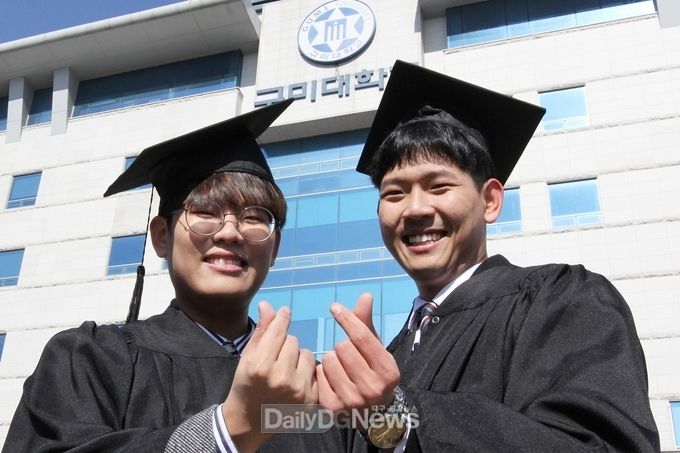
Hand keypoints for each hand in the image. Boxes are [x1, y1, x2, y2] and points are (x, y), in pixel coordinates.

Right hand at [223, 302, 317, 451]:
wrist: (250, 420)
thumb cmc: (246, 384)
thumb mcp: (248, 356)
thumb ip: (262, 331)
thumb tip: (268, 305)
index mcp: (260, 366)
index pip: (278, 331)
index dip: (282, 318)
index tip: (285, 312)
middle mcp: (280, 378)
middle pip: (293, 341)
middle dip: (285, 344)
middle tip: (276, 357)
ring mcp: (298, 391)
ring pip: (307, 354)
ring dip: (298, 357)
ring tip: (286, 370)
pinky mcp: (311, 400)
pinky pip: (316, 371)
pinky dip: (308, 373)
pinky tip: (295, 382)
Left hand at [316, 293, 399, 416]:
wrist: (372, 415)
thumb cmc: (372, 372)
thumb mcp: (376, 349)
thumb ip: (367, 323)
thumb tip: (365, 295)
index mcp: (388, 371)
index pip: (362, 337)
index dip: (347, 318)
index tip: (335, 307)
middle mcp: (373, 388)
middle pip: (343, 347)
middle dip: (342, 346)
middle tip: (348, 356)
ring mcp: (353, 401)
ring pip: (328, 359)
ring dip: (331, 359)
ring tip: (340, 368)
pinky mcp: (333, 408)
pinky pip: (318, 374)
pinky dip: (322, 373)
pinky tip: (331, 379)